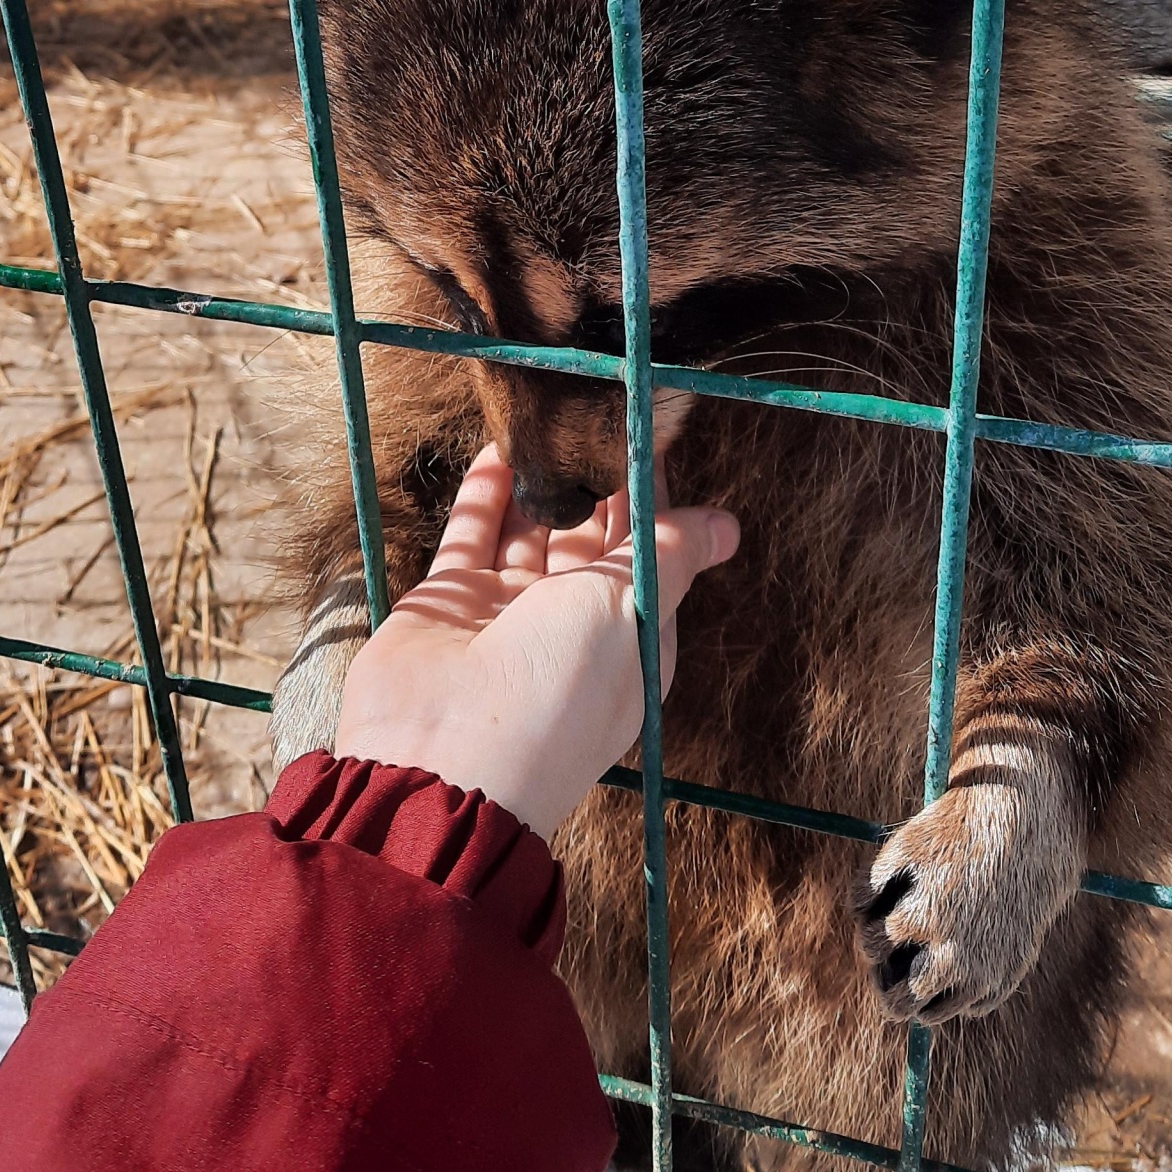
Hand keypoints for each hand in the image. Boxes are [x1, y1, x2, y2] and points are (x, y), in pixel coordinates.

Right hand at [333, 444, 738, 840]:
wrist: (443, 755)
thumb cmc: (556, 689)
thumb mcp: (632, 609)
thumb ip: (672, 554)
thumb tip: (728, 526)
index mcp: (628, 641)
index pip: (649, 556)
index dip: (653, 500)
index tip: (651, 438)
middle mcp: (570, 628)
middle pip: (591, 542)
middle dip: (598, 485)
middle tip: (600, 416)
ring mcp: (507, 614)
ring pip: (531, 532)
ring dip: (544, 482)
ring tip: (552, 421)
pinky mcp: (450, 601)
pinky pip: (472, 534)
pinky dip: (486, 492)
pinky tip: (501, 447)